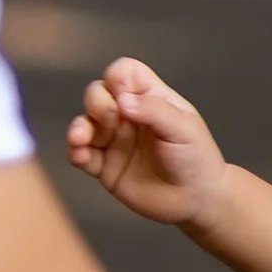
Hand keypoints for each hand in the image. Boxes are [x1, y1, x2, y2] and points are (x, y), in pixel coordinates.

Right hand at [66, 58, 229, 227]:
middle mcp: (128, 115)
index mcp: (149, 97)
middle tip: (112, 119)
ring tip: (80, 138)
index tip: (122, 94)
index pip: (125, 73)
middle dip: (98, 102)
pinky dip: (75, 152)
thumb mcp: (183, 128)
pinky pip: (81, 154)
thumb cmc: (196, 158)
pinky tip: (80, 156)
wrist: (196, 199)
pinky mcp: (105, 166)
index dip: (118, 77)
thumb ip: (154, 110)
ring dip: (79, 127)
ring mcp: (114, 140)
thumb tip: (122, 100)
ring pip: (85, 123)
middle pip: (98, 94)